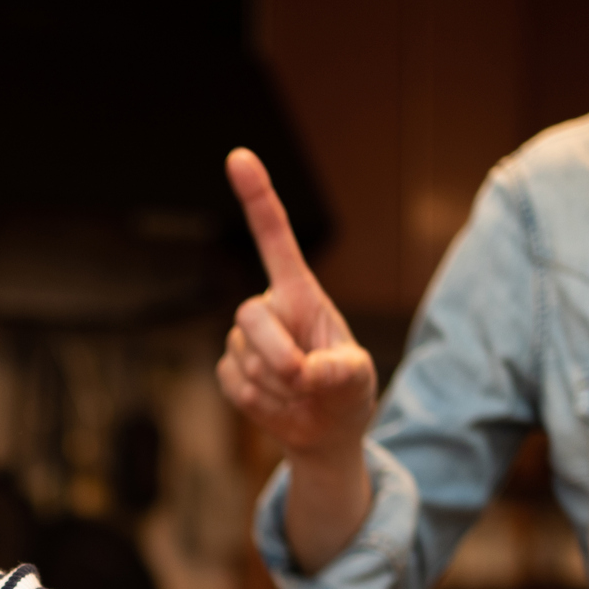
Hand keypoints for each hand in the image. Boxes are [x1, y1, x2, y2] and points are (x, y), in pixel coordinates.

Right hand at [215, 148, 377, 467]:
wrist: (324, 431)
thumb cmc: (345, 392)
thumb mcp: (358, 380)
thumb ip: (341, 372)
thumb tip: (308, 373)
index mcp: (301, 294)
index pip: (274, 239)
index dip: (258, 198)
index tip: (239, 157)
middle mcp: (269, 309)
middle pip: (250, 316)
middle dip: (277, 354)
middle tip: (303, 381)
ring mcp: (244, 340)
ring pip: (244, 358)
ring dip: (278, 388)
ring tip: (301, 395)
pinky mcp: (229, 370)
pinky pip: (234, 384)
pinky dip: (261, 404)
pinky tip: (280, 404)